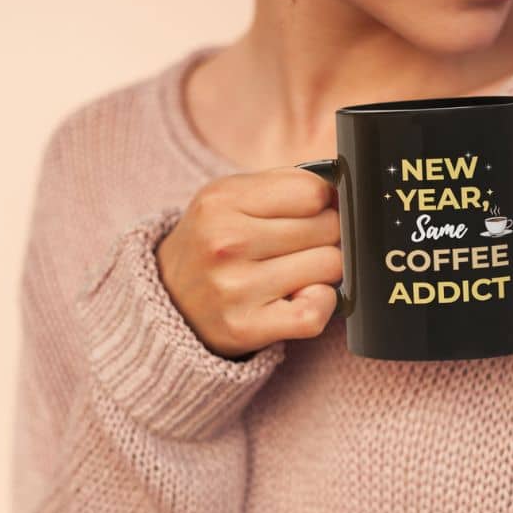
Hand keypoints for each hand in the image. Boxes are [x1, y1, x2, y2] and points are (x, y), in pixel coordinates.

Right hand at [155, 165, 341, 359]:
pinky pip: (315, 313)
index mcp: (221, 201)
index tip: (308, 215)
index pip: (313, 191)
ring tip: (297, 272)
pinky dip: (321, 304)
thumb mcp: (232, 198)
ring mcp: (235, 288)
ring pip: (329, 266)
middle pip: (327, 228)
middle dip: (325, 236)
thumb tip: (343, 191)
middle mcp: (225, 242)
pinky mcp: (246, 327)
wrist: (168, 300)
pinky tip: (303, 297)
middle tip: (301, 247)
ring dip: (323, 271)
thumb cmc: (215, 243)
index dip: (322, 202)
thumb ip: (287, 185)